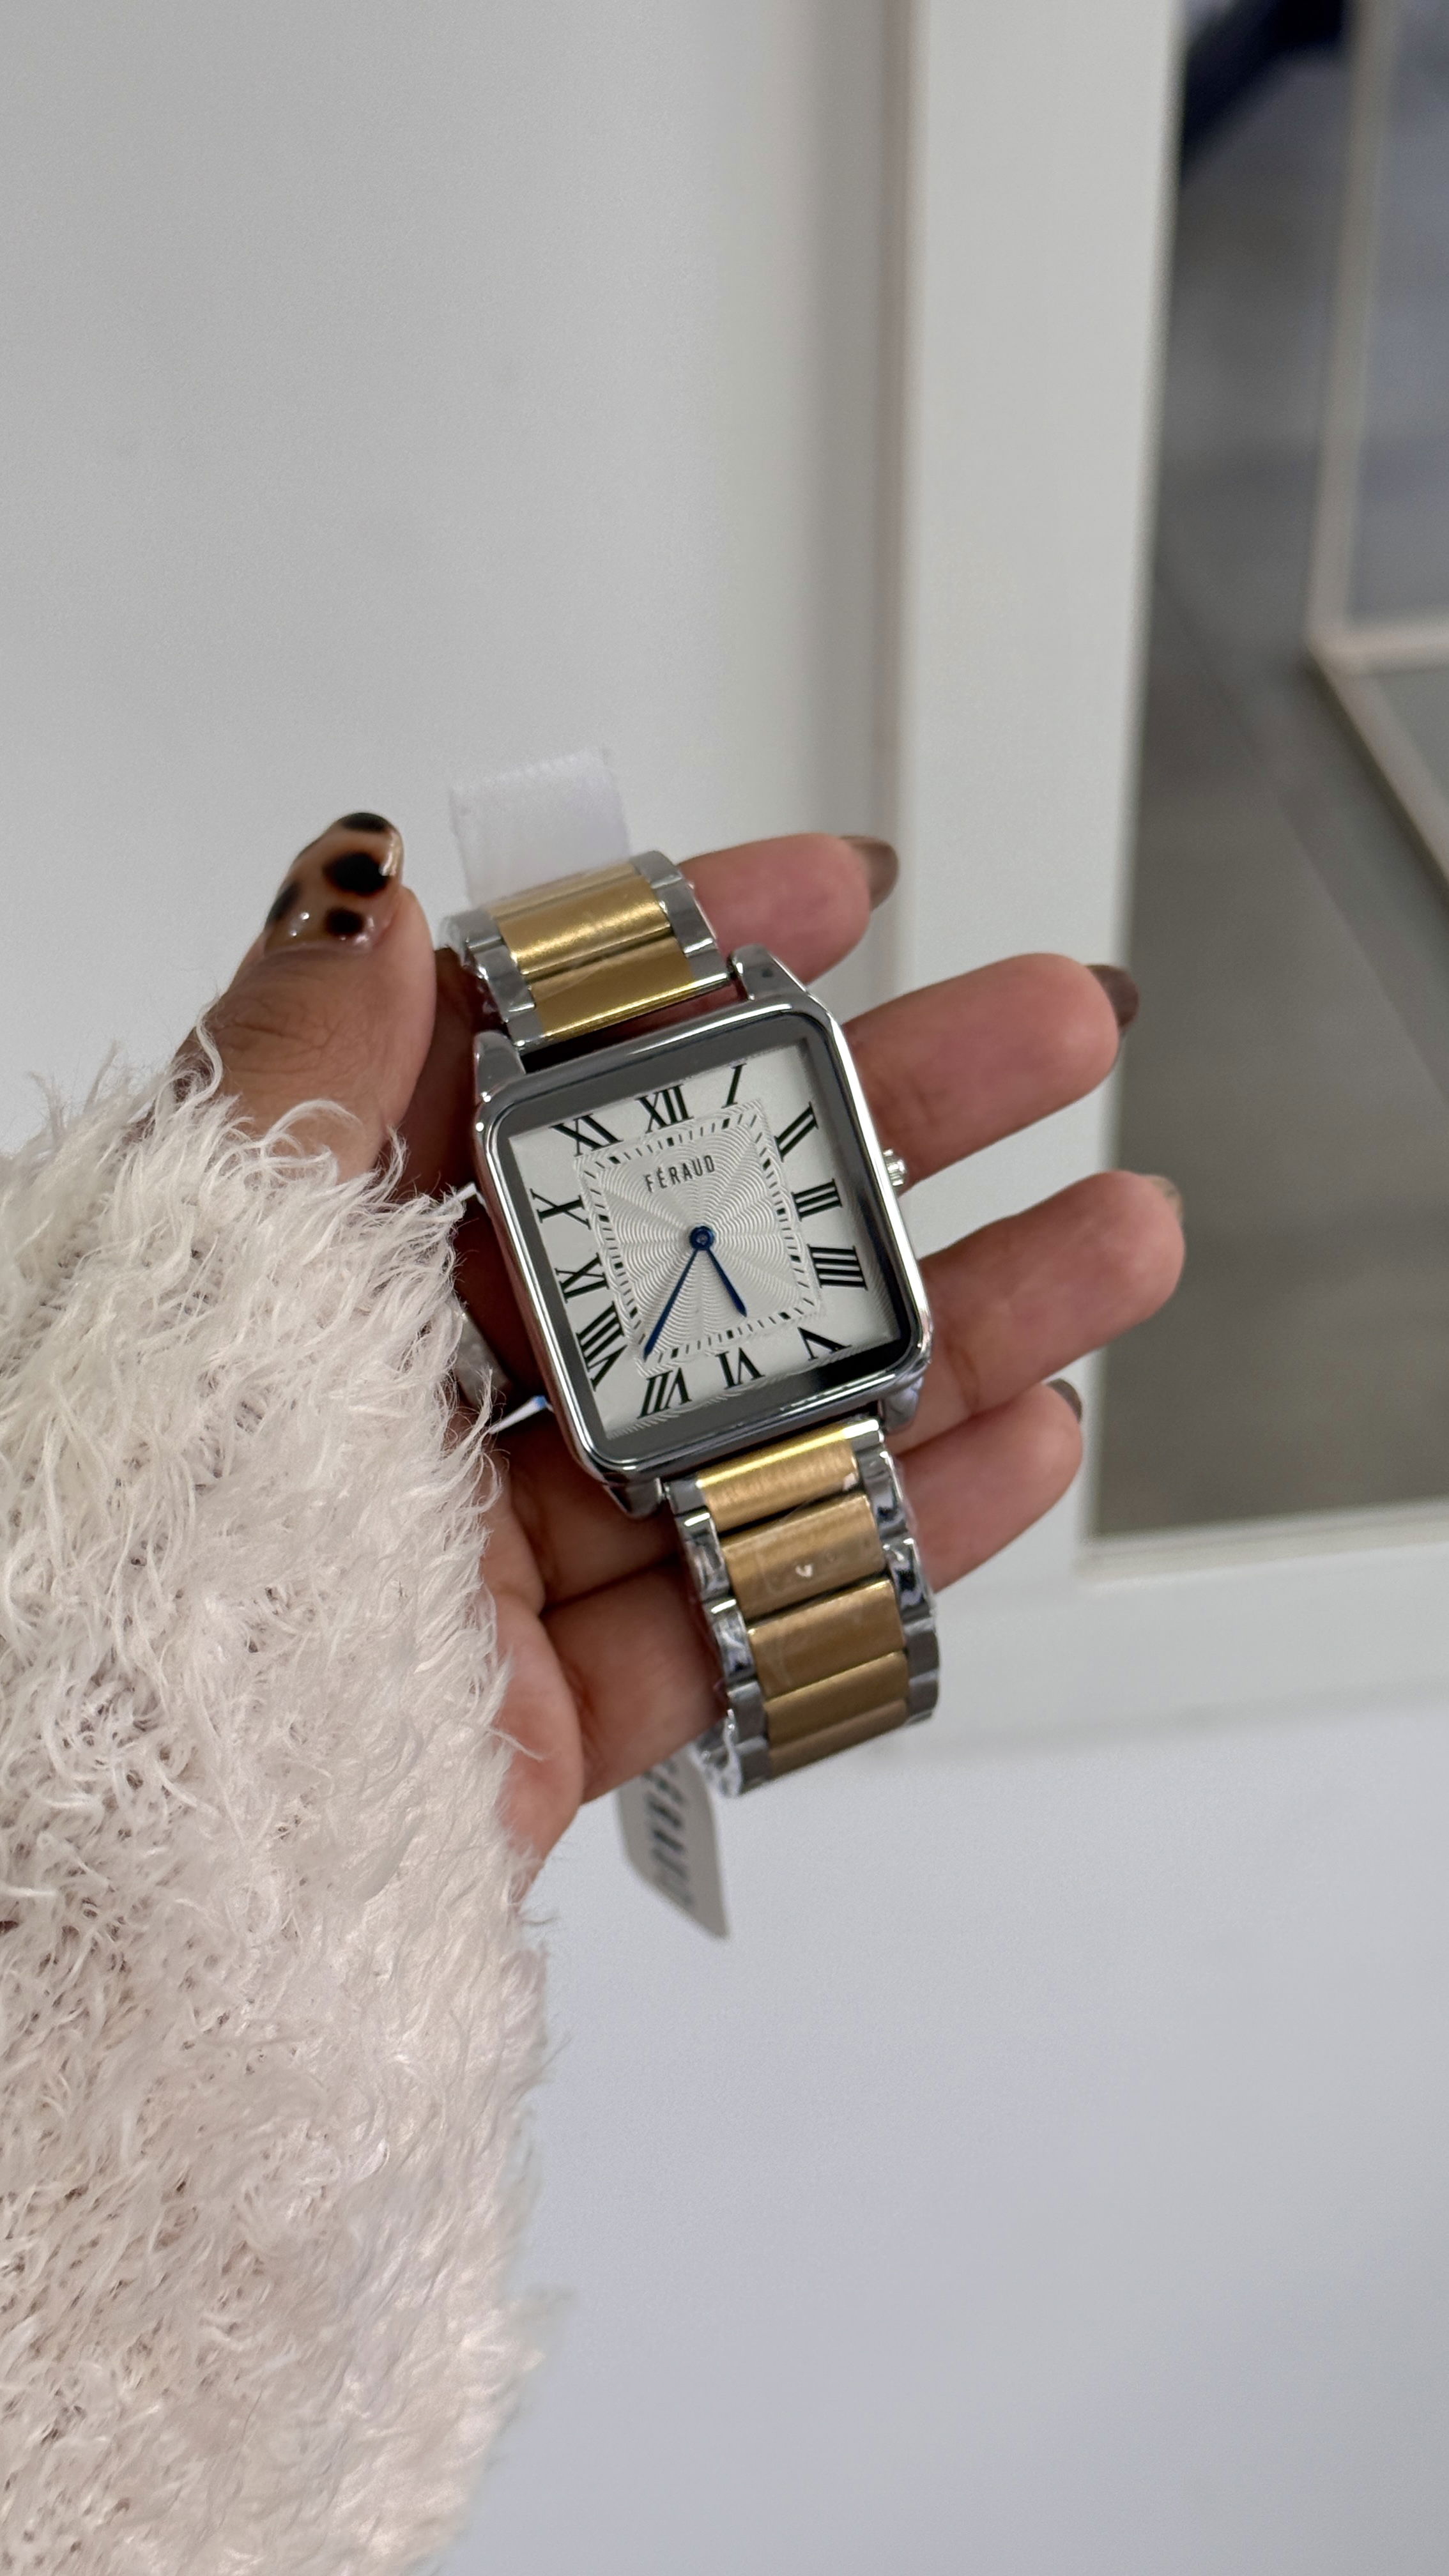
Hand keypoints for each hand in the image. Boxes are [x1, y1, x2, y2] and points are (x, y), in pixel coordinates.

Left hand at [206, 823, 1182, 1866]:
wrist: (83, 1893)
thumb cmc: (104, 1556)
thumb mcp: (195, 1265)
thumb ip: (297, 1069)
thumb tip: (372, 882)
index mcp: (294, 1266)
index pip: (515, 1071)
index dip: (682, 970)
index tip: (838, 898)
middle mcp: (394, 1400)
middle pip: (680, 1237)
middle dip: (878, 1131)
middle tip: (1043, 1038)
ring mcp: (478, 1566)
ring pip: (745, 1422)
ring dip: (943, 1328)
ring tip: (1105, 1243)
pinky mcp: (535, 1725)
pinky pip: (739, 1613)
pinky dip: (887, 1534)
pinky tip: (1017, 1444)